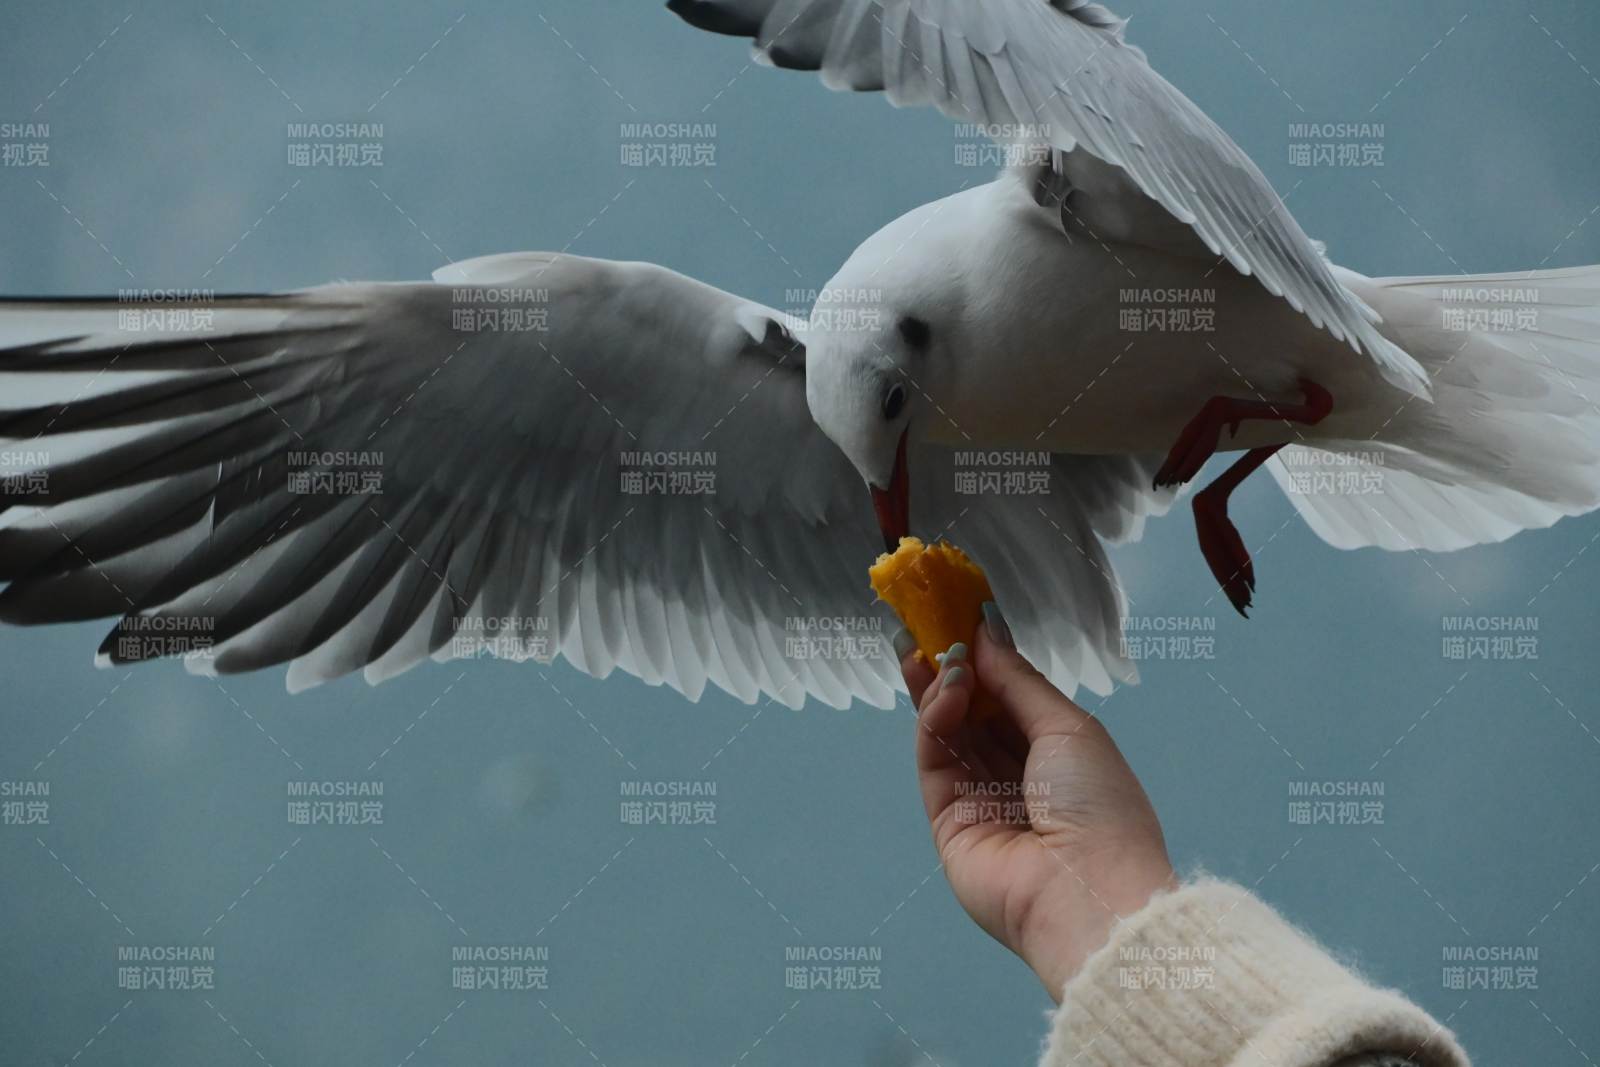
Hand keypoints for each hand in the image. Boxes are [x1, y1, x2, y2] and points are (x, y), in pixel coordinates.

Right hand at [901, 605, 1176, 1000]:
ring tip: (931, 650)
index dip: (984, 658)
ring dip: (937, 687)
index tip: (960, 615)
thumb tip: (985, 630)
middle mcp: (1017, 776)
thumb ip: (1016, 679)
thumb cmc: (1099, 806)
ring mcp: (980, 798)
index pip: (1010, 697)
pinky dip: (935, 719)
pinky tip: (946, 689)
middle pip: (972, 712)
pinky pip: (935, 758)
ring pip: (947, 731)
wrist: (1088, 892)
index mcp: (1059, 755)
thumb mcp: (1068, 726)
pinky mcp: (947, 819)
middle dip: (949, 667)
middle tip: (924, 624)